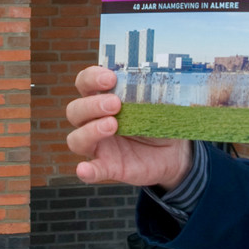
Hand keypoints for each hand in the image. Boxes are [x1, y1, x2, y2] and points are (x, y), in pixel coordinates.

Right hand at [66, 66, 192, 188]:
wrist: (174, 150)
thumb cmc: (160, 119)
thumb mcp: (158, 103)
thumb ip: (151, 92)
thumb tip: (159, 80)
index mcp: (103, 99)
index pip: (84, 84)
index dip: (91, 78)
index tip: (110, 78)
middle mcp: (94, 121)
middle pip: (75, 111)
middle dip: (92, 105)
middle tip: (115, 104)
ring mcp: (99, 146)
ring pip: (76, 139)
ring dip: (90, 131)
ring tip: (113, 125)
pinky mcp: (108, 167)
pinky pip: (92, 171)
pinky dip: (86, 171)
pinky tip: (85, 169)